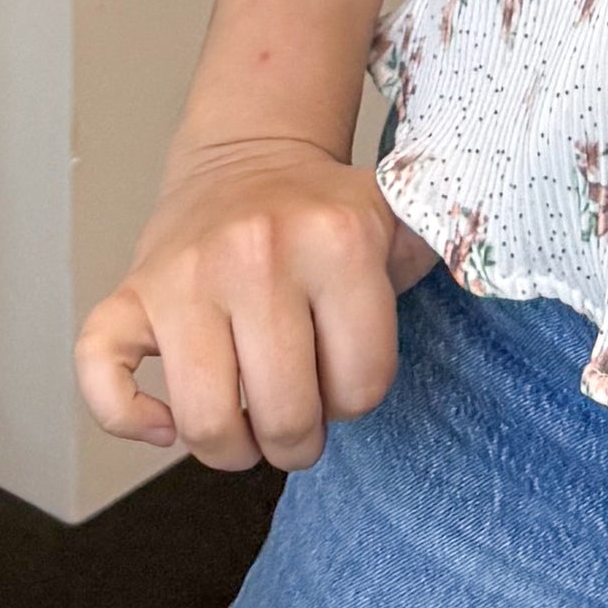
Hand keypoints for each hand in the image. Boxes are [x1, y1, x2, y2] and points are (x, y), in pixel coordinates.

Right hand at [72, 135, 435, 469]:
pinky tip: (168, 424)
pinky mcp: (127, 293)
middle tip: (300, 422)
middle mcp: (256, 253)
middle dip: (298, 441)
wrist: (245, 158)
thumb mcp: (401, 221)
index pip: (361, 387)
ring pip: (205, 421)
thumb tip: (503, 270)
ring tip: (249, 427)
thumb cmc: (327, 215)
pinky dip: (133, 422)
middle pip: (284, 416)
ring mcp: (183, 274)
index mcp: (336, 239)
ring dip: (232, 449)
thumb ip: (455, 250)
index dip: (357, 399)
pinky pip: (104, 381)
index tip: (346, 378)